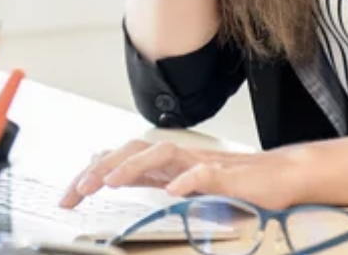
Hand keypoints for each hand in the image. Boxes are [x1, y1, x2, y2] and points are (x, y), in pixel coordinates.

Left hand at [60, 139, 305, 211]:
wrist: (280, 175)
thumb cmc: (232, 180)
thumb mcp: (179, 180)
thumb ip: (148, 176)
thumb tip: (111, 174)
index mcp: (165, 161)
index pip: (120, 160)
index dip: (90, 174)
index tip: (67, 196)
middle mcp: (178, 157)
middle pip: (132, 151)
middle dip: (100, 168)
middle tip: (76, 191)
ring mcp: (201, 163)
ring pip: (160, 154)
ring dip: (132, 167)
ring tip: (111, 182)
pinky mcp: (226, 175)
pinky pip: (203, 173)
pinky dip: (186, 179)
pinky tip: (172, 190)